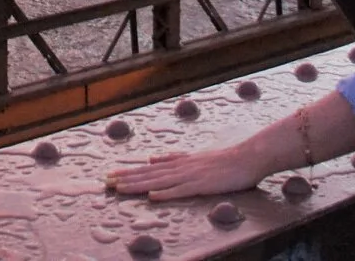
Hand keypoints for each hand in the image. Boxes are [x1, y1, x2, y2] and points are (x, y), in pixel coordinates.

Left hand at [106, 145, 266, 200]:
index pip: (149, 168)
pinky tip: (153, 196)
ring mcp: (191, 176)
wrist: (248, 156)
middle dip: (127, 179)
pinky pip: (182, 190)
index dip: (129, 172)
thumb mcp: (195, 157)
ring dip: (139, 185)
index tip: (111, 175)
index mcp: (179, 162)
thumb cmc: (225, 160)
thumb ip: (174, 158)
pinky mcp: (203, 185)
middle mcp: (181, 167)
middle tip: (106, 183)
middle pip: (149, 174)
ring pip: (160, 181)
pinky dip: (166, 193)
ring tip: (120, 189)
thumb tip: (153, 157)